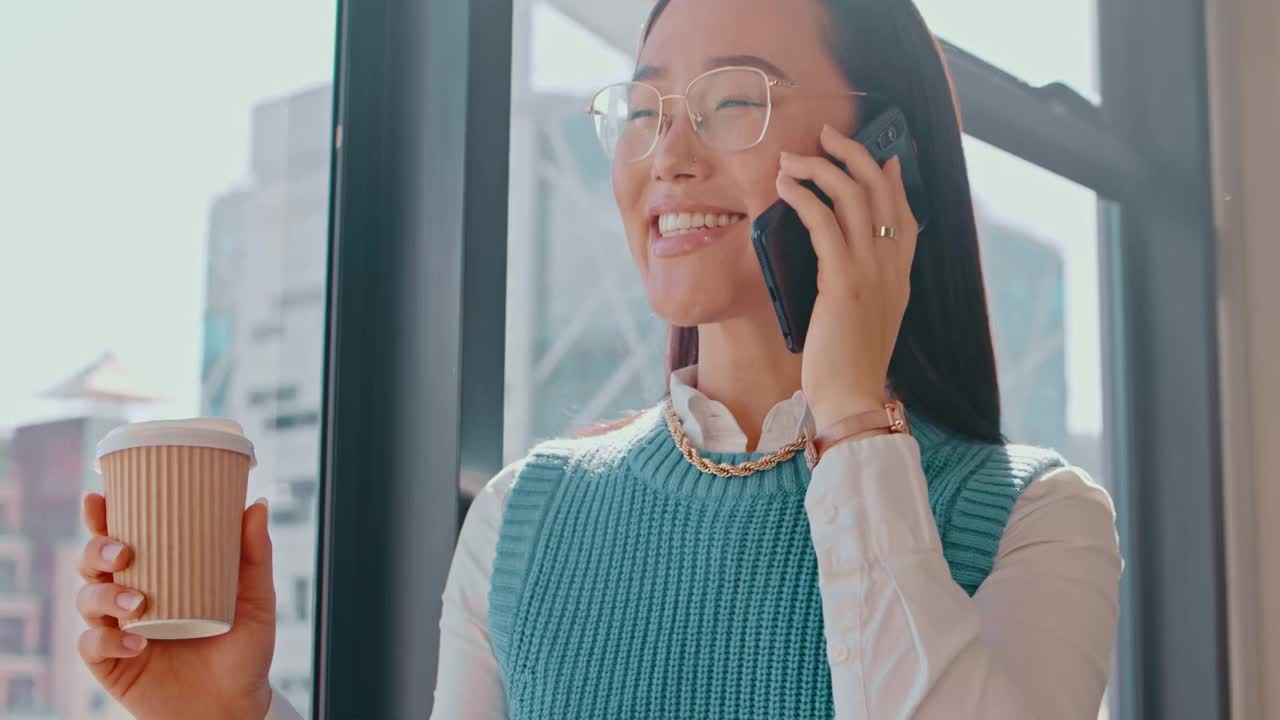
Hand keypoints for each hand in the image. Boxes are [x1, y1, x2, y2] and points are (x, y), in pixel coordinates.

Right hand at [76, 492, 277, 719]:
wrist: (236, 706)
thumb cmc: (244, 649)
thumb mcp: (256, 600)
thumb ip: (254, 556)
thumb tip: (257, 505)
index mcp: (159, 574)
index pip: (123, 538)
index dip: (103, 517)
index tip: (99, 497)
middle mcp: (132, 597)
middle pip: (94, 563)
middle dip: (98, 549)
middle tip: (124, 552)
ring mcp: (119, 630)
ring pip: (87, 598)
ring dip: (104, 594)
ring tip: (138, 602)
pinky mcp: (112, 664)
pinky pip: (92, 645)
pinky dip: (107, 638)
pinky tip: (135, 641)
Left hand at [776, 123, 919, 429]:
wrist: (852, 399)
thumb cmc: (848, 365)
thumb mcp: (865, 317)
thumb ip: (861, 283)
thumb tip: (840, 257)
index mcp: (900, 275)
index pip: (904, 211)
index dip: (891, 176)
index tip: (878, 152)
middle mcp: (893, 266)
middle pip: (881, 189)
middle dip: (853, 153)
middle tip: (826, 134)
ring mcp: (872, 271)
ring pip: (854, 196)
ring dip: (820, 167)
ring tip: (792, 157)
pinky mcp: (844, 282)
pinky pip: (825, 224)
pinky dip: (804, 197)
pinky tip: (786, 186)